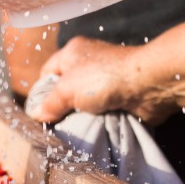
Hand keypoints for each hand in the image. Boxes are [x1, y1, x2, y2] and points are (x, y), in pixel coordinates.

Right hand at [24, 37, 171, 124]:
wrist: (147, 85)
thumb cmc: (104, 78)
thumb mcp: (67, 90)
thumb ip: (50, 103)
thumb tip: (36, 115)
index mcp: (72, 52)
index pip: (48, 72)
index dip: (42, 93)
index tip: (41, 113)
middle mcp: (89, 63)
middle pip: (66, 89)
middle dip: (62, 108)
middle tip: (57, 126)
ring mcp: (106, 80)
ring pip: (85, 102)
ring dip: (82, 116)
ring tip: (76, 130)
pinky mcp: (120, 95)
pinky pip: (102, 110)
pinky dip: (99, 119)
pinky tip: (95, 128)